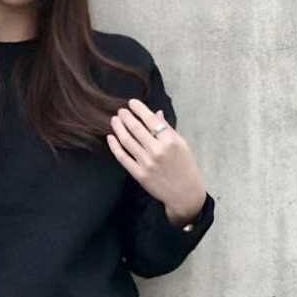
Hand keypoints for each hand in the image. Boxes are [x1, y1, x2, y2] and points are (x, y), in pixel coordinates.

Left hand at [106, 100, 206, 217]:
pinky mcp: (139, 174)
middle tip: (121, 111)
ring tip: (114, 120)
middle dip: (126, 116)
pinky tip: (110, 137)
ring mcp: (147, 163)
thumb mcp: (182, 145)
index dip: (139, 109)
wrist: (185, 194)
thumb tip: (156, 113)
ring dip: (118, 128)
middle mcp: (157, 151)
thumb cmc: (186, 167)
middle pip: (136, 128)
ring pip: (127, 141)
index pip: (151, 119)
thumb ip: (168, 128)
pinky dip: (114, 146)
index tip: (132, 103)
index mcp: (170, 141)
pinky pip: (122, 157)